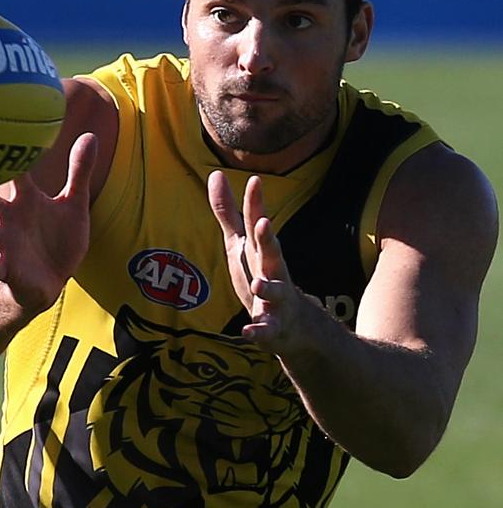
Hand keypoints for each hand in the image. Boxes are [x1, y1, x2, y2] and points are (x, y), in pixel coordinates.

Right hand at [0, 132, 96, 315]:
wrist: (54, 277)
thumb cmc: (60, 238)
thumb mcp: (74, 204)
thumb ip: (79, 172)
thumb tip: (91, 135)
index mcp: (26, 199)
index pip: (16, 171)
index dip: (9, 154)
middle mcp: (9, 217)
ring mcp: (5, 242)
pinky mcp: (7, 267)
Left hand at [207, 170, 299, 351]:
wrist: (292, 325)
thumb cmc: (262, 276)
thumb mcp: (241, 245)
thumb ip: (227, 213)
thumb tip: (215, 175)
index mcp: (262, 252)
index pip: (258, 225)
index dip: (255, 205)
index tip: (255, 180)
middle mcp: (273, 272)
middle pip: (271, 253)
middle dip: (268, 239)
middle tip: (263, 223)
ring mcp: (276, 300)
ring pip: (275, 292)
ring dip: (268, 288)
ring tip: (259, 284)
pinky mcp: (274, 328)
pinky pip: (266, 330)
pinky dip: (258, 332)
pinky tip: (247, 332)